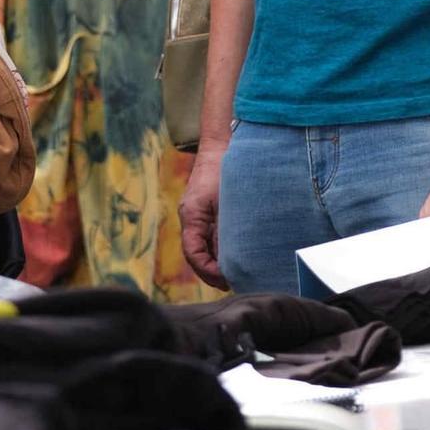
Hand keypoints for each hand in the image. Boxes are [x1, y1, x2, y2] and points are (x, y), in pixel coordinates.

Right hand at [179, 142, 229, 289]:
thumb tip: (232, 259)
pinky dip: (220, 250)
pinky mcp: (206, 213)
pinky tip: (237, 255)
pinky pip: (209, 238)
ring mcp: (198, 216)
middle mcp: (191, 219)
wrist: (223, 146)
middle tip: (236, 283)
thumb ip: (227, 230)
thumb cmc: (225, 170)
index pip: (193, 253)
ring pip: (203, 248)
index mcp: (192, 216)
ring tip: (238, 274)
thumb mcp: (228, 203)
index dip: (208, 271)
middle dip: (214, 272)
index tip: (227, 279)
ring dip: (218, 262)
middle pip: (197, 255)